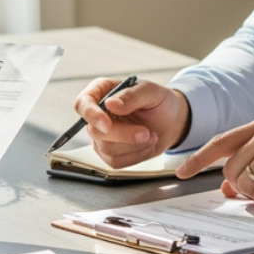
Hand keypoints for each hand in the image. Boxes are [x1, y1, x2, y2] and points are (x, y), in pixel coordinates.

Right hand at [74, 77, 190, 167]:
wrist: (171, 121)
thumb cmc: (159, 101)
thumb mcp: (151, 91)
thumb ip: (131, 95)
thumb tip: (111, 104)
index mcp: (101, 92)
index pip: (82, 104)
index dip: (91, 115)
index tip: (107, 123)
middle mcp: (97, 114)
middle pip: (95, 131)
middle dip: (123, 135)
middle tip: (147, 132)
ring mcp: (102, 136)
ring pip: (106, 149)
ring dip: (134, 145)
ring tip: (151, 136)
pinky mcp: (110, 153)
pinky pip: (115, 162)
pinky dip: (136, 156)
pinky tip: (147, 145)